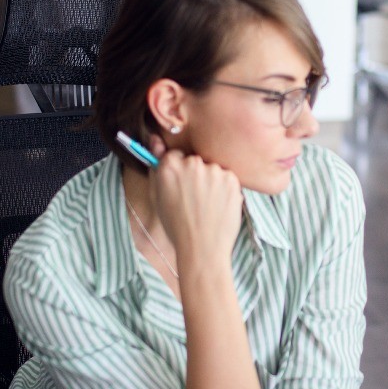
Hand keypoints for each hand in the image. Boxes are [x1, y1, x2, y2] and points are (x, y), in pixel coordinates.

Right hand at [148, 139, 243, 269]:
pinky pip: (227, 179)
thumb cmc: (176, 227)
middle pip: (195, 161)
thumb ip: (156, 167)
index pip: (175, 155)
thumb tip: (155, 139)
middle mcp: (192, 164)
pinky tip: (218, 207)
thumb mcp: (157, 197)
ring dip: (211, 182)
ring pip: (212, 170)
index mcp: (170, 166)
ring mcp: (214, 171)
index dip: (178, 172)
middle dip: (195, 175)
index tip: (180, 185)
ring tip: (206, 207)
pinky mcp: (232, 179)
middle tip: (193, 200)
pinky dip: (224, 190)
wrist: (202, 249)